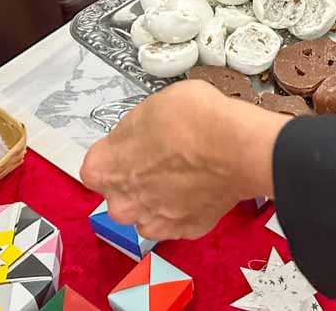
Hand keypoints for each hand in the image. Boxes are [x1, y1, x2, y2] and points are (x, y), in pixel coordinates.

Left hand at [80, 81, 286, 239]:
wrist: (238, 147)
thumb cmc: (195, 120)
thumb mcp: (153, 104)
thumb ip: (135, 129)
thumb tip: (141, 135)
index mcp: (104, 169)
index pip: (98, 165)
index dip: (119, 153)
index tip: (136, 145)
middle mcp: (122, 203)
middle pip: (122, 193)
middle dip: (138, 179)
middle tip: (165, 158)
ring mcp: (154, 221)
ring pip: (149, 211)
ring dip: (162, 196)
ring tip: (187, 173)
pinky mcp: (185, 231)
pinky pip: (179, 220)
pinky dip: (188, 207)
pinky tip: (202, 186)